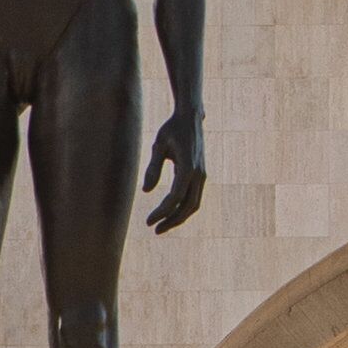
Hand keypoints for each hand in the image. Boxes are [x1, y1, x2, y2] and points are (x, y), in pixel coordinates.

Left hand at [143, 109, 207, 233]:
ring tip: (161, 226)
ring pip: (194, 204)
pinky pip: (194, 198)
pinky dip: (183, 209)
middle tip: (154, 229)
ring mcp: (202, 175)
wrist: (190, 117)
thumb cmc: (172, 129)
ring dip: (178, 217)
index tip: (148, 221)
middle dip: (172, 221)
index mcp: (188, 167)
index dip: (162, 212)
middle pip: (188, 206)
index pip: (175, 197)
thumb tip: (145, 191)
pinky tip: (170, 212)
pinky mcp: (200, 175)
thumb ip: (153, 168)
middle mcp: (199, 174)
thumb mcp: (159, 145)